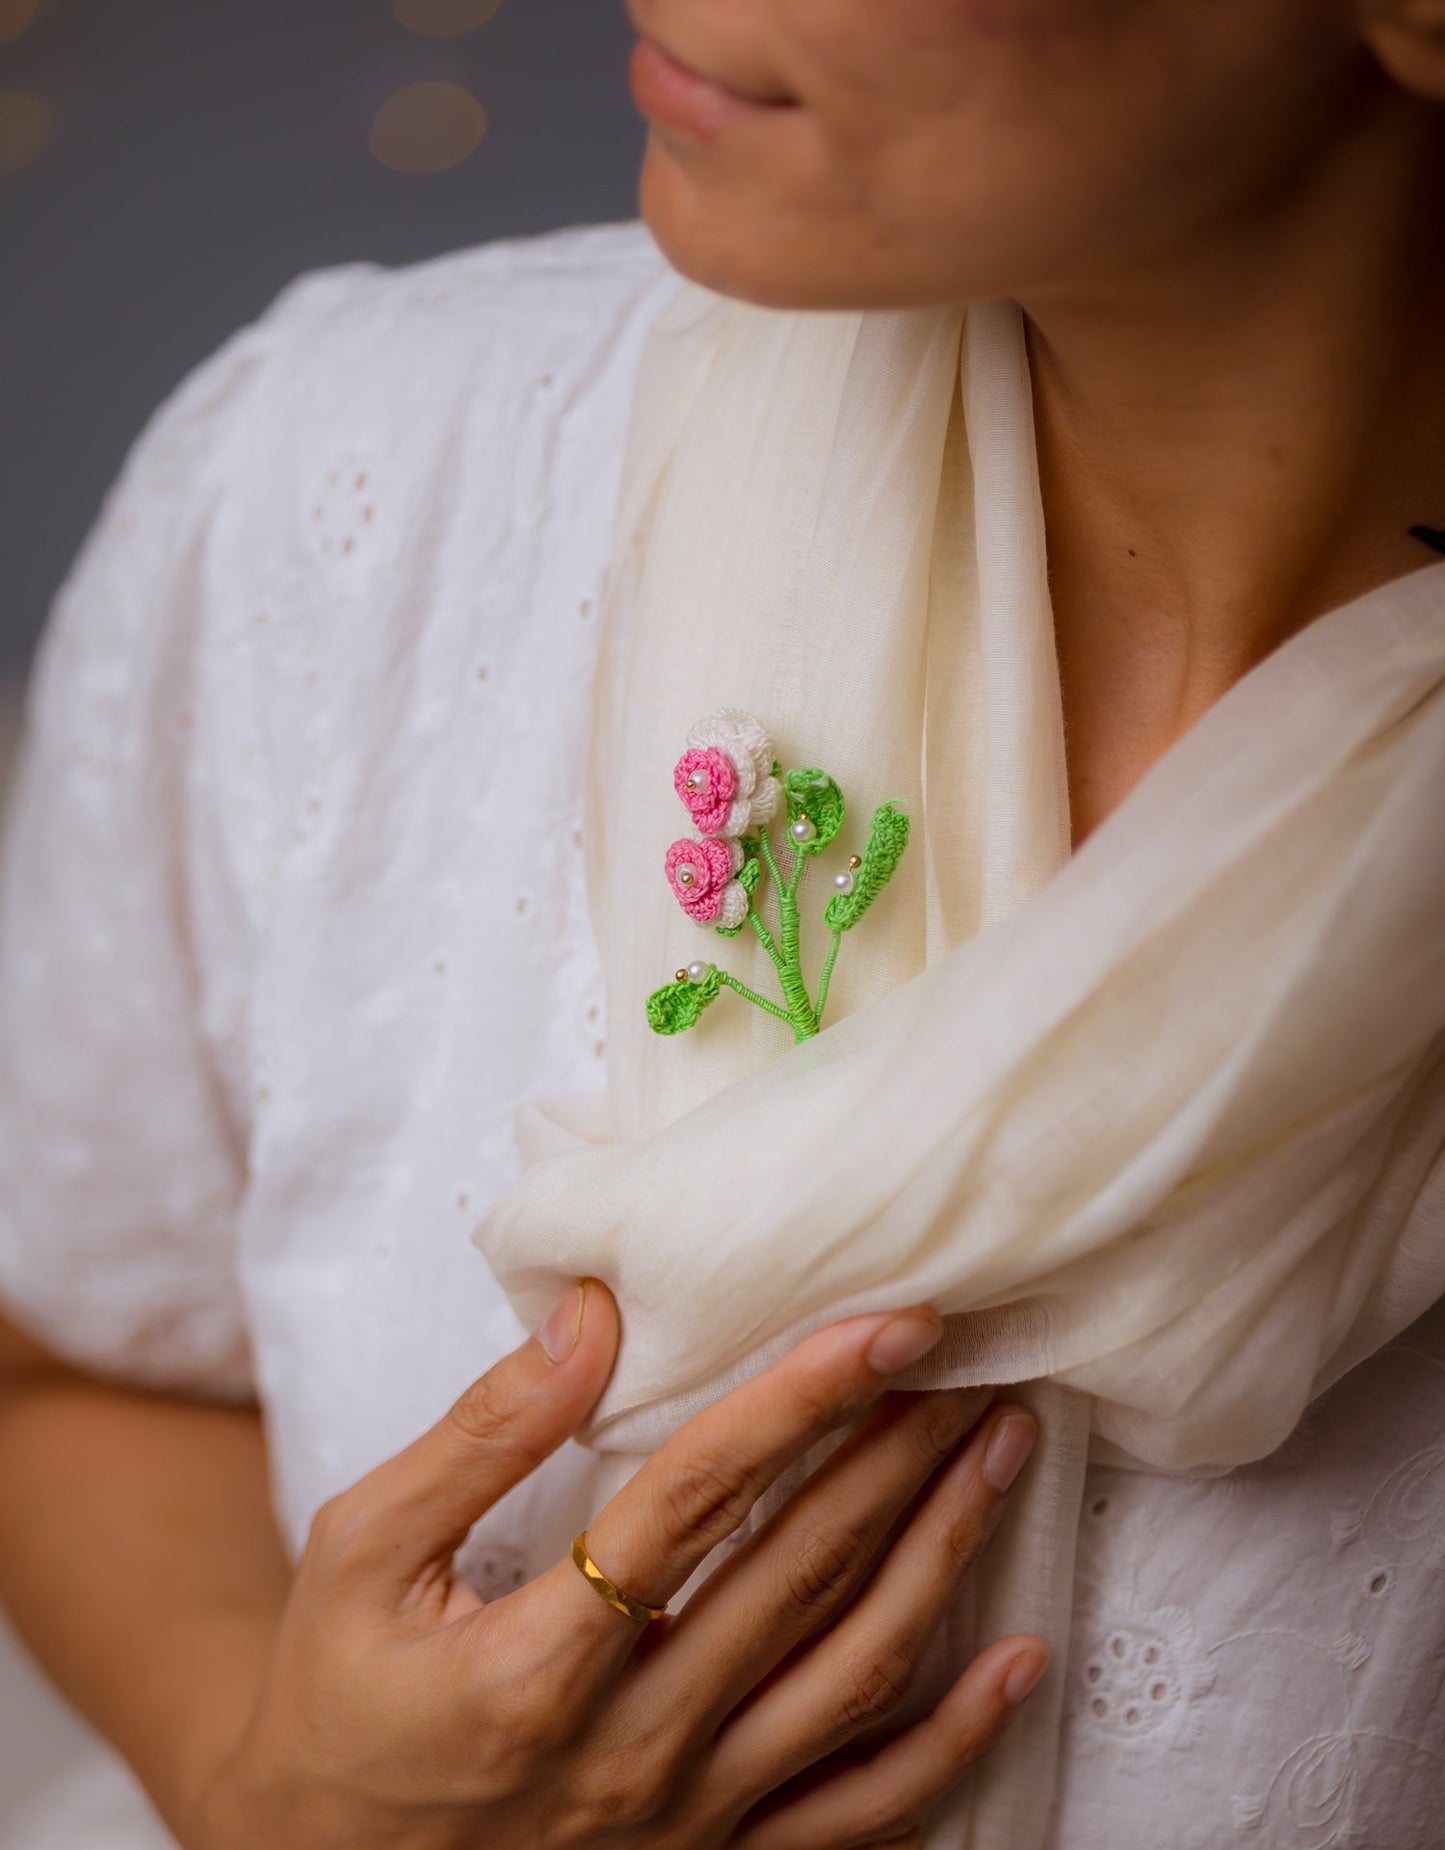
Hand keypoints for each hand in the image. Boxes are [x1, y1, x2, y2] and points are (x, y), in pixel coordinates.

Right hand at [192, 1281, 1045, 1849]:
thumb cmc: (337, 1705)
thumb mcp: (360, 1552)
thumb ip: (480, 1434)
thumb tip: (592, 1317)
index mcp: (539, 1660)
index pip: (702, 1496)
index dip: (803, 1397)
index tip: (889, 1321)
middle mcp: (634, 1746)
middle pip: (803, 1572)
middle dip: (900, 1451)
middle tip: (970, 1359)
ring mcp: (690, 1820)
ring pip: (855, 1675)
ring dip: (943, 1552)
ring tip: (1001, 1450)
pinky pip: (864, 1817)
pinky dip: (953, 1739)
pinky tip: (1018, 1660)